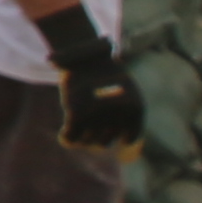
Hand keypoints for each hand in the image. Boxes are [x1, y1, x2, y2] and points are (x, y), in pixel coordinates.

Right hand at [38, 6, 146, 159]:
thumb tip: (127, 148)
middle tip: (89, 127)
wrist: (85, 53)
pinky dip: (67, 137)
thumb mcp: (126, 89)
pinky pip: (71, 137)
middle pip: (106, 140)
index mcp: (135, 108)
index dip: (120, 138)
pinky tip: (66, 135)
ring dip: (82, 138)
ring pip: (88, 141)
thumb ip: (126, 116)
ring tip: (78, 130)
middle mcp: (119, 114)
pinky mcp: (77, 114)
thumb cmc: (106, 72)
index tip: (113, 138)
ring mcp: (98, 115)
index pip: (130, 137)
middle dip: (96, 136)